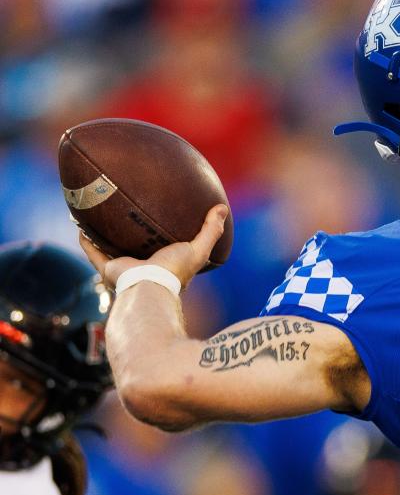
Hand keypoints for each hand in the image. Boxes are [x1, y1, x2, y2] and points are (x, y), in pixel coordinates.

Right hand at [78, 205, 228, 289]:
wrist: (150, 286)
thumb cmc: (175, 271)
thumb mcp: (198, 249)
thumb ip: (211, 230)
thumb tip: (223, 208)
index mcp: (164, 263)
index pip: (165, 247)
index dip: (163, 235)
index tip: (161, 218)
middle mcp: (144, 266)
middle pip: (136, 247)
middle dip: (132, 234)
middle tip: (128, 214)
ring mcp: (125, 268)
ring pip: (112, 249)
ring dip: (105, 236)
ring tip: (99, 216)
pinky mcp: (109, 269)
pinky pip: (93, 252)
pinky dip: (87, 241)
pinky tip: (80, 224)